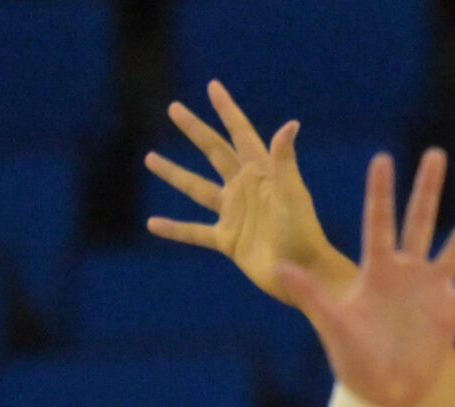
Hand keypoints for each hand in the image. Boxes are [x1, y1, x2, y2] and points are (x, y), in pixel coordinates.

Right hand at [147, 81, 349, 304]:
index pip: (240, 133)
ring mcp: (235, 214)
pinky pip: (195, 232)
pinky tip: (153, 224)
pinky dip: (174, 229)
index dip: (227, 110)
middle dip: (195, 129)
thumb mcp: (292, 194)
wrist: (304, 273)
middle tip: (174, 108)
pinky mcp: (228, 240)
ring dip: (174, 173)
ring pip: (197, 189)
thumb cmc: (303, 232)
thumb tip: (290, 124)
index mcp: (262, 173)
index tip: (212, 86)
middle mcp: (246, 189)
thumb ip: (285, 160)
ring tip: (150, 158)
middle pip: (214, 151)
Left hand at [270, 149, 454, 406]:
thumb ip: (312, 293)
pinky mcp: (452, 315)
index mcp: (376, 271)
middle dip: (428, 189)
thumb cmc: (350, 360)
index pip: (379, 222)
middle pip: (420, 221)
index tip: (383, 158)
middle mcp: (407, 273)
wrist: (380, 395)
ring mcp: (432, 292)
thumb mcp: (330, 324)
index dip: (381, 192)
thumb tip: (279, 268)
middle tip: (435, 154)